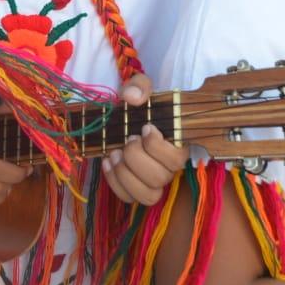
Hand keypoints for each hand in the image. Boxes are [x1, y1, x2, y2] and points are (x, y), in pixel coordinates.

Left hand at [102, 73, 187, 205]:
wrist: (124, 119)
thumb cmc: (138, 106)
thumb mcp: (140, 87)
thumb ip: (139, 86)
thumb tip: (132, 97)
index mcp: (177, 145)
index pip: (177, 159)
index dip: (158, 147)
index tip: (145, 128)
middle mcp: (168, 168)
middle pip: (160, 178)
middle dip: (137, 158)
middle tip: (128, 140)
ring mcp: (153, 181)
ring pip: (147, 194)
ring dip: (126, 174)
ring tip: (115, 154)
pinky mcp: (136, 189)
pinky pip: (129, 198)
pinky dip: (115, 182)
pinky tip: (107, 162)